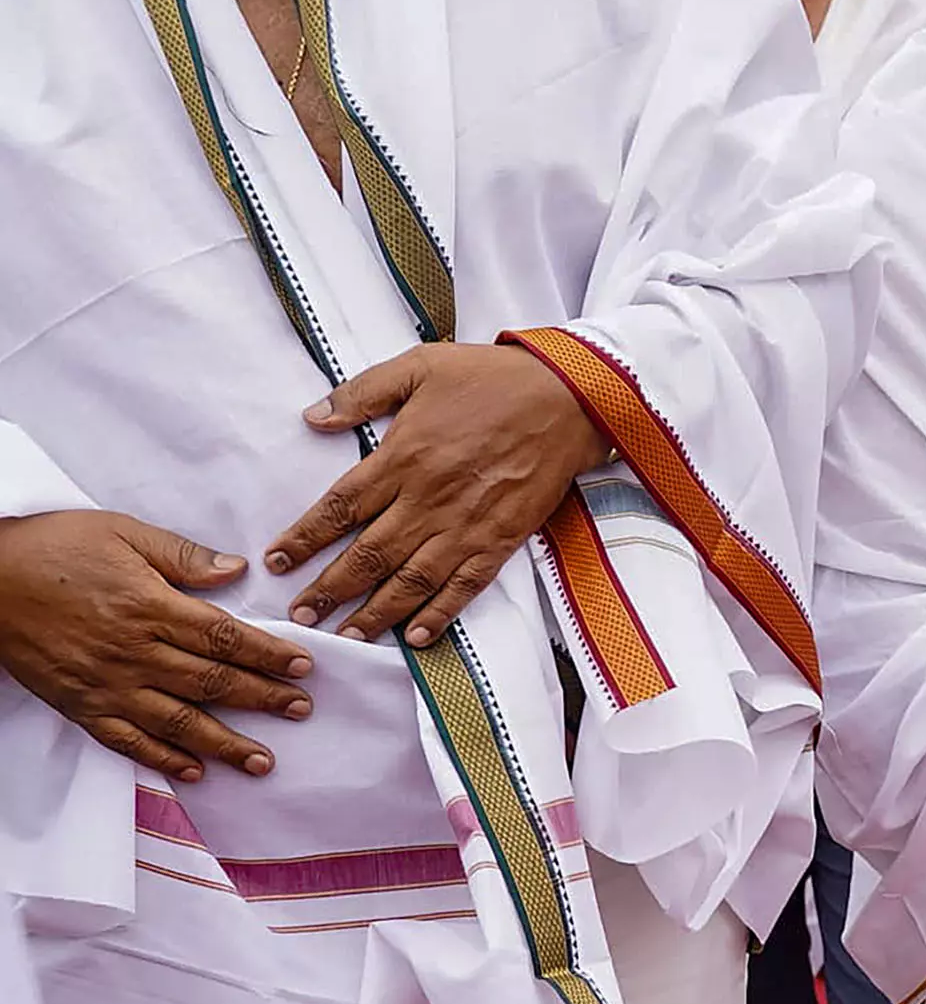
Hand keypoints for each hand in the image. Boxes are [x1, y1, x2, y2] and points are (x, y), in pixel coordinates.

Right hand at [0, 510, 313, 776]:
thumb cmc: (50, 546)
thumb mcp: (121, 531)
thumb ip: (182, 555)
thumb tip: (235, 568)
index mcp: (149, 607)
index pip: (225, 637)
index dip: (269, 654)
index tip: (304, 666)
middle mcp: (133, 652)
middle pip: (212, 682)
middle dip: (263, 699)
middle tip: (301, 711)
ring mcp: (106, 684)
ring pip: (177, 722)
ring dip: (224, 743)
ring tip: (262, 761)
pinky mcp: (79, 704)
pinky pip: (127, 740)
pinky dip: (161, 759)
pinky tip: (193, 771)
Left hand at [264, 344, 604, 645]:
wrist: (571, 398)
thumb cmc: (494, 378)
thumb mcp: (420, 366)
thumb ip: (363, 392)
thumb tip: (312, 418)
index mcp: (403, 457)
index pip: (340, 508)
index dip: (304, 538)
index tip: (276, 561)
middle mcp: (429, 499)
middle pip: (368, 555)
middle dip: (329, 589)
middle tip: (299, 614)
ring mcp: (467, 524)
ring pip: (411, 580)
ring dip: (375, 612)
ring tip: (347, 636)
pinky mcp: (502, 538)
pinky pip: (465, 585)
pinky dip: (440, 614)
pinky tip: (416, 636)